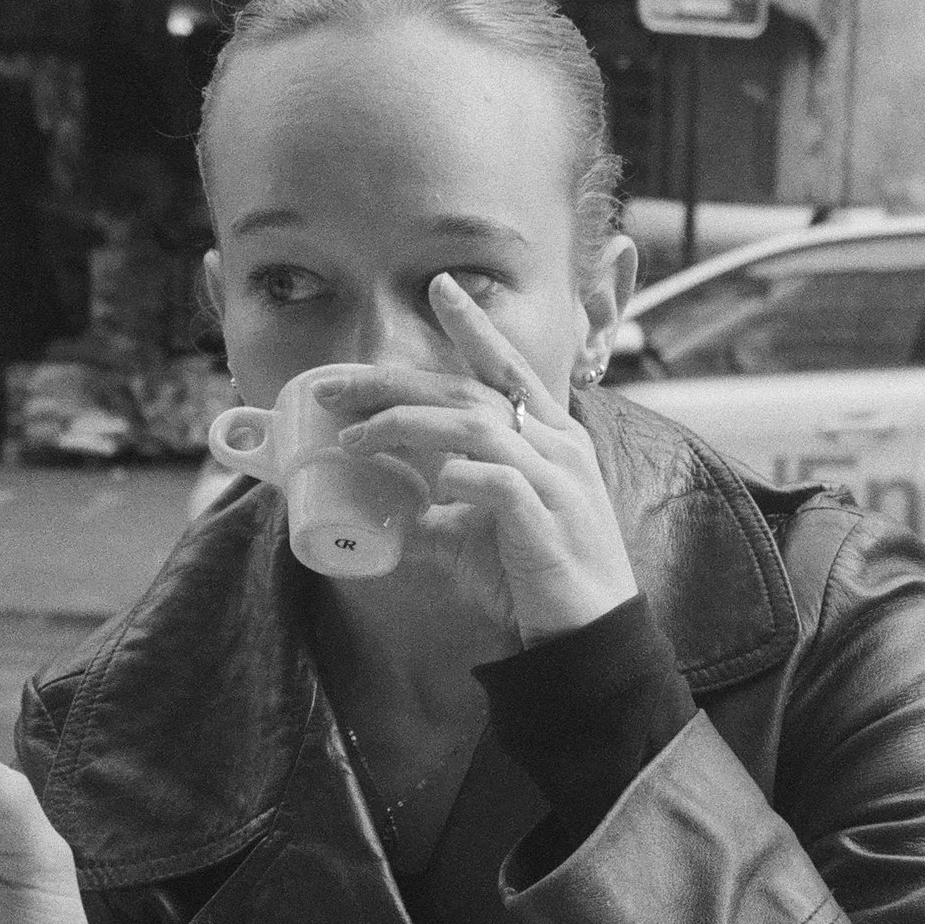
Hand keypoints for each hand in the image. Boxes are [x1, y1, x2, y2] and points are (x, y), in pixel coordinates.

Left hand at [322, 274, 639, 647]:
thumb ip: (436, 512)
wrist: (587, 638)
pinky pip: (500, 481)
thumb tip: (384, 509)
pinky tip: (431, 482)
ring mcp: (557, 479)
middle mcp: (557, 445)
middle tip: (337, 385)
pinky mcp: (549, 520)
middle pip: (471, 390)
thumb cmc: (537, 578)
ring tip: (356, 438)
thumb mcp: (476, 537)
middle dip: (398, 381)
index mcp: (548, 436)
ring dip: (409, 425)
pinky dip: (461, 476)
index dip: (474, 325)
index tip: (440, 285)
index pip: (506, 366)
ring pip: (479, 425)